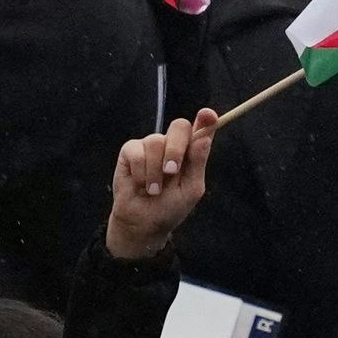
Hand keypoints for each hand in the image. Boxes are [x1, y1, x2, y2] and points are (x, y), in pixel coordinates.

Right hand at [103, 110, 216, 259]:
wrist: (143, 222)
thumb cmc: (170, 207)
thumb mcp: (190, 189)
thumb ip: (198, 163)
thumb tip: (205, 137)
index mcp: (191, 151)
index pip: (202, 129)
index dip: (206, 119)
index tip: (207, 115)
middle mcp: (172, 144)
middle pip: (179, 126)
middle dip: (175, 149)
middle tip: (171, 172)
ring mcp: (150, 145)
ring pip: (155, 141)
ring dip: (154, 171)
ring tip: (154, 190)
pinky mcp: (130, 151)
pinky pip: (136, 152)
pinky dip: (139, 172)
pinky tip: (140, 185)